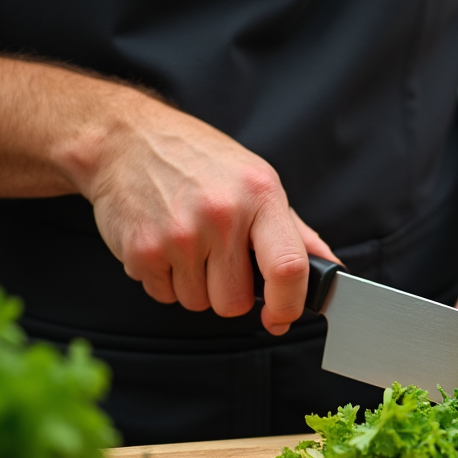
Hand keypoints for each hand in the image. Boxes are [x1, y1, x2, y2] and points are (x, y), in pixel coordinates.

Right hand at [71, 93, 335, 334]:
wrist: (126, 140)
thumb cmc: (198, 160)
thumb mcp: (258, 181)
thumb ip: (296, 233)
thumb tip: (331, 270)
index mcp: (260, 196)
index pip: (288, 268)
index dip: (289, 305)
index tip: (282, 317)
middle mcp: (221, 215)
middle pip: (235, 303)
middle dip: (229, 292)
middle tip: (219, 257)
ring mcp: (179, 235)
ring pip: (198, 303)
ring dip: (195, 285)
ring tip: (188, 243)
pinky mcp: (142, 251)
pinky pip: (164, 296)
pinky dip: (165, 280)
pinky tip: (164, 244)